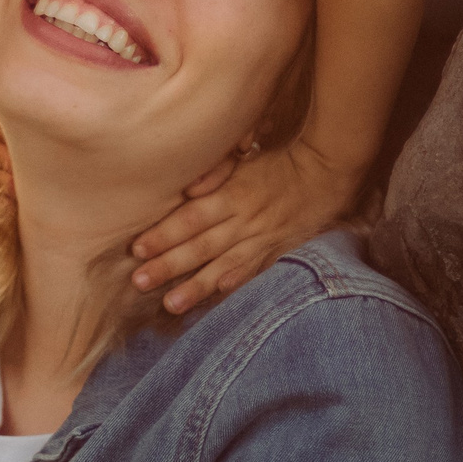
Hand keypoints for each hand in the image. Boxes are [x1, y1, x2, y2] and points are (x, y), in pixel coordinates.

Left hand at [129, 140, 356, 314]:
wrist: (325, 173)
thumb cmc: (276, 163)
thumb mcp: (242, 158)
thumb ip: (214, 172)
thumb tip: (187, 190)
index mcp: (233, 194)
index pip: (192, 218)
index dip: (164, 234)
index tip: (137, 249)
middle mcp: (245, 221)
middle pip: (201, 246)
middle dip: (169, 265)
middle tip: (141, 281)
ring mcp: (262, 241)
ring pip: (224, 266)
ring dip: (196, 287)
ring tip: (170, 303)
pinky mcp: (277, 253)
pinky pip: (254, 273)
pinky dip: (235, 286)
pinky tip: (216, 299)